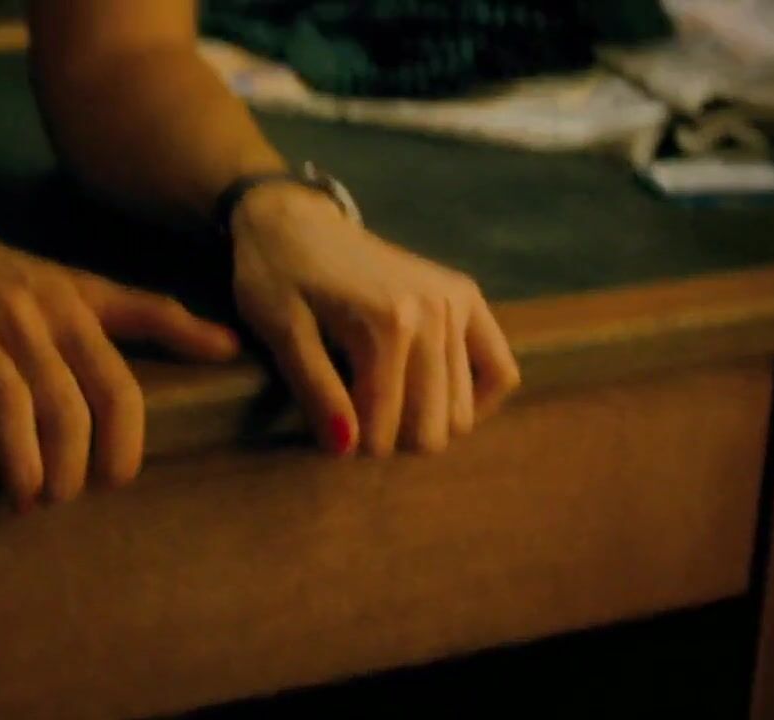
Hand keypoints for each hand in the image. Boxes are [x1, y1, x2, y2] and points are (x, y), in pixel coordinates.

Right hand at [0, 222, 239, 509]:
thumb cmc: (16, 280)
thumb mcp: (88, 289)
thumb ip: (156, 318)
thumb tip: (230, 346)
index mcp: (75, 310)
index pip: (115, 385)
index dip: (123, 442)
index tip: (116, 480)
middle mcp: (29, 320)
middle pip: (64, 407)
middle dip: (69, 466)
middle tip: (64, 498)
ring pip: (10, 406)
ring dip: (24, 464)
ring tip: (28, 500)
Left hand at [230, 183, 520, 455]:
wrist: (293, 221)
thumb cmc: (275, 276)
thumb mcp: (280, 333)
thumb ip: (316, 391)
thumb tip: (346, 449)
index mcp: (386, 324)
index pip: (386, 427)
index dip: (355, 446)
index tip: (330, 436)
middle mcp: (433, 313)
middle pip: (432, 427)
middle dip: (392, 440)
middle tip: (356, 423)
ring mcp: (455, 302)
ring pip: (461, 411)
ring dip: (424, 424)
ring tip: (385, 409)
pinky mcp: (466, 296)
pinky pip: (498, 370)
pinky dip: (473, 399)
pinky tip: (437, 403)